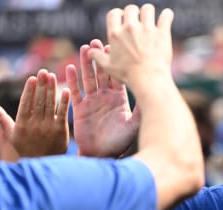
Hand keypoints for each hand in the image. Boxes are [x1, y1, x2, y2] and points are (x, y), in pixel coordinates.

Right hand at [0, 69, 69, 157]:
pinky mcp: (61, 131)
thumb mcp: (11, 135)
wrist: (42, 164)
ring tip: (52, 77)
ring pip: (50, 105)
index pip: (26, 103)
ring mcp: (49, 127)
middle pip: (39, 101)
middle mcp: (35, 124)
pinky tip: (66, 90)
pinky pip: (62, 114)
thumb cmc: (25, 148)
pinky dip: (64, 102)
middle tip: (44, 72)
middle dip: (42, 85)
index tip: (32, 78)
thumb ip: (2, 119)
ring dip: (52, 89)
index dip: (29, 90)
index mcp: (22, 124)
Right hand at [67, 39, 139, 156]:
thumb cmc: (120, 142)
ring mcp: (92, 102)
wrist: (102, 155)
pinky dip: (71, 80)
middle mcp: (105, 97)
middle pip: (101, 73)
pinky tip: (69, 67)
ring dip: (85, 64)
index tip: (114, 49)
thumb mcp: (133, 124)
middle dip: (99, 58)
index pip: (116, 77)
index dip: (114, 63)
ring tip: (84, 49)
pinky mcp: (80, 109)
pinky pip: (74, 92)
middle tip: (97, 42)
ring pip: (87, 79)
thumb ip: (140, 109)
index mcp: (119, 99)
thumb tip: (153, 95)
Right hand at [89, 4, 173, 92]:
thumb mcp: (108, 67)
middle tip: (138, 21)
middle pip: (131, 9)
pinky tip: (166, 17)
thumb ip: (98, 57)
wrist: (148, 80)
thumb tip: (89, 51)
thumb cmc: (128, 75)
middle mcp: (130, 28)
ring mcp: (147, 29)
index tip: (123, 19)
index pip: (114, 14)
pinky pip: (166, 16)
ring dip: (149, 12)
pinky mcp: (162, 33)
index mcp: (115, 33)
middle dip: (134, 13)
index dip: (119, 14)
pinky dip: (167, 15)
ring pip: (148, 9)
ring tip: (151, 19)